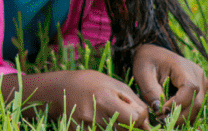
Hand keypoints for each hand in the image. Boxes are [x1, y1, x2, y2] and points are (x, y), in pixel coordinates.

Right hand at [17, 70, 151, 129]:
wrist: (58, 89)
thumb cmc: (90, 83)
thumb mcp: (115, 85)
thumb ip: (135, 103)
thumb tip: (150, 124)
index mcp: (104, 99)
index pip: (136, 119)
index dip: (140, 118)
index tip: (136, 113)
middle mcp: (94, 115)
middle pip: (126, 130)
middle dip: (129, 125)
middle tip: (120, 114)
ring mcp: (85, 127)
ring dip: (117, 127)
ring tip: (107, 115)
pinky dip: (105, 128)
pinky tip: (99, 120)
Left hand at [133, 43, 205, 124]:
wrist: (152, 53)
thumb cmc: (146, 61)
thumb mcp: (143, 73)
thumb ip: (151, 90)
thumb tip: (159, 109)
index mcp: (184, 67)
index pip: (189, 90)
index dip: (177, 104)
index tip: (160, 111)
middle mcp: (198, 76)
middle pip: (196, 102)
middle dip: (179, 115)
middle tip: (160, 120)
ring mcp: (201, 83)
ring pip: (197, 107)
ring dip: (181, 116)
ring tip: (163, 118)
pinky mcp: (199, 90)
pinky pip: (194, 105)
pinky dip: (183, 113)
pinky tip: (170, 116)